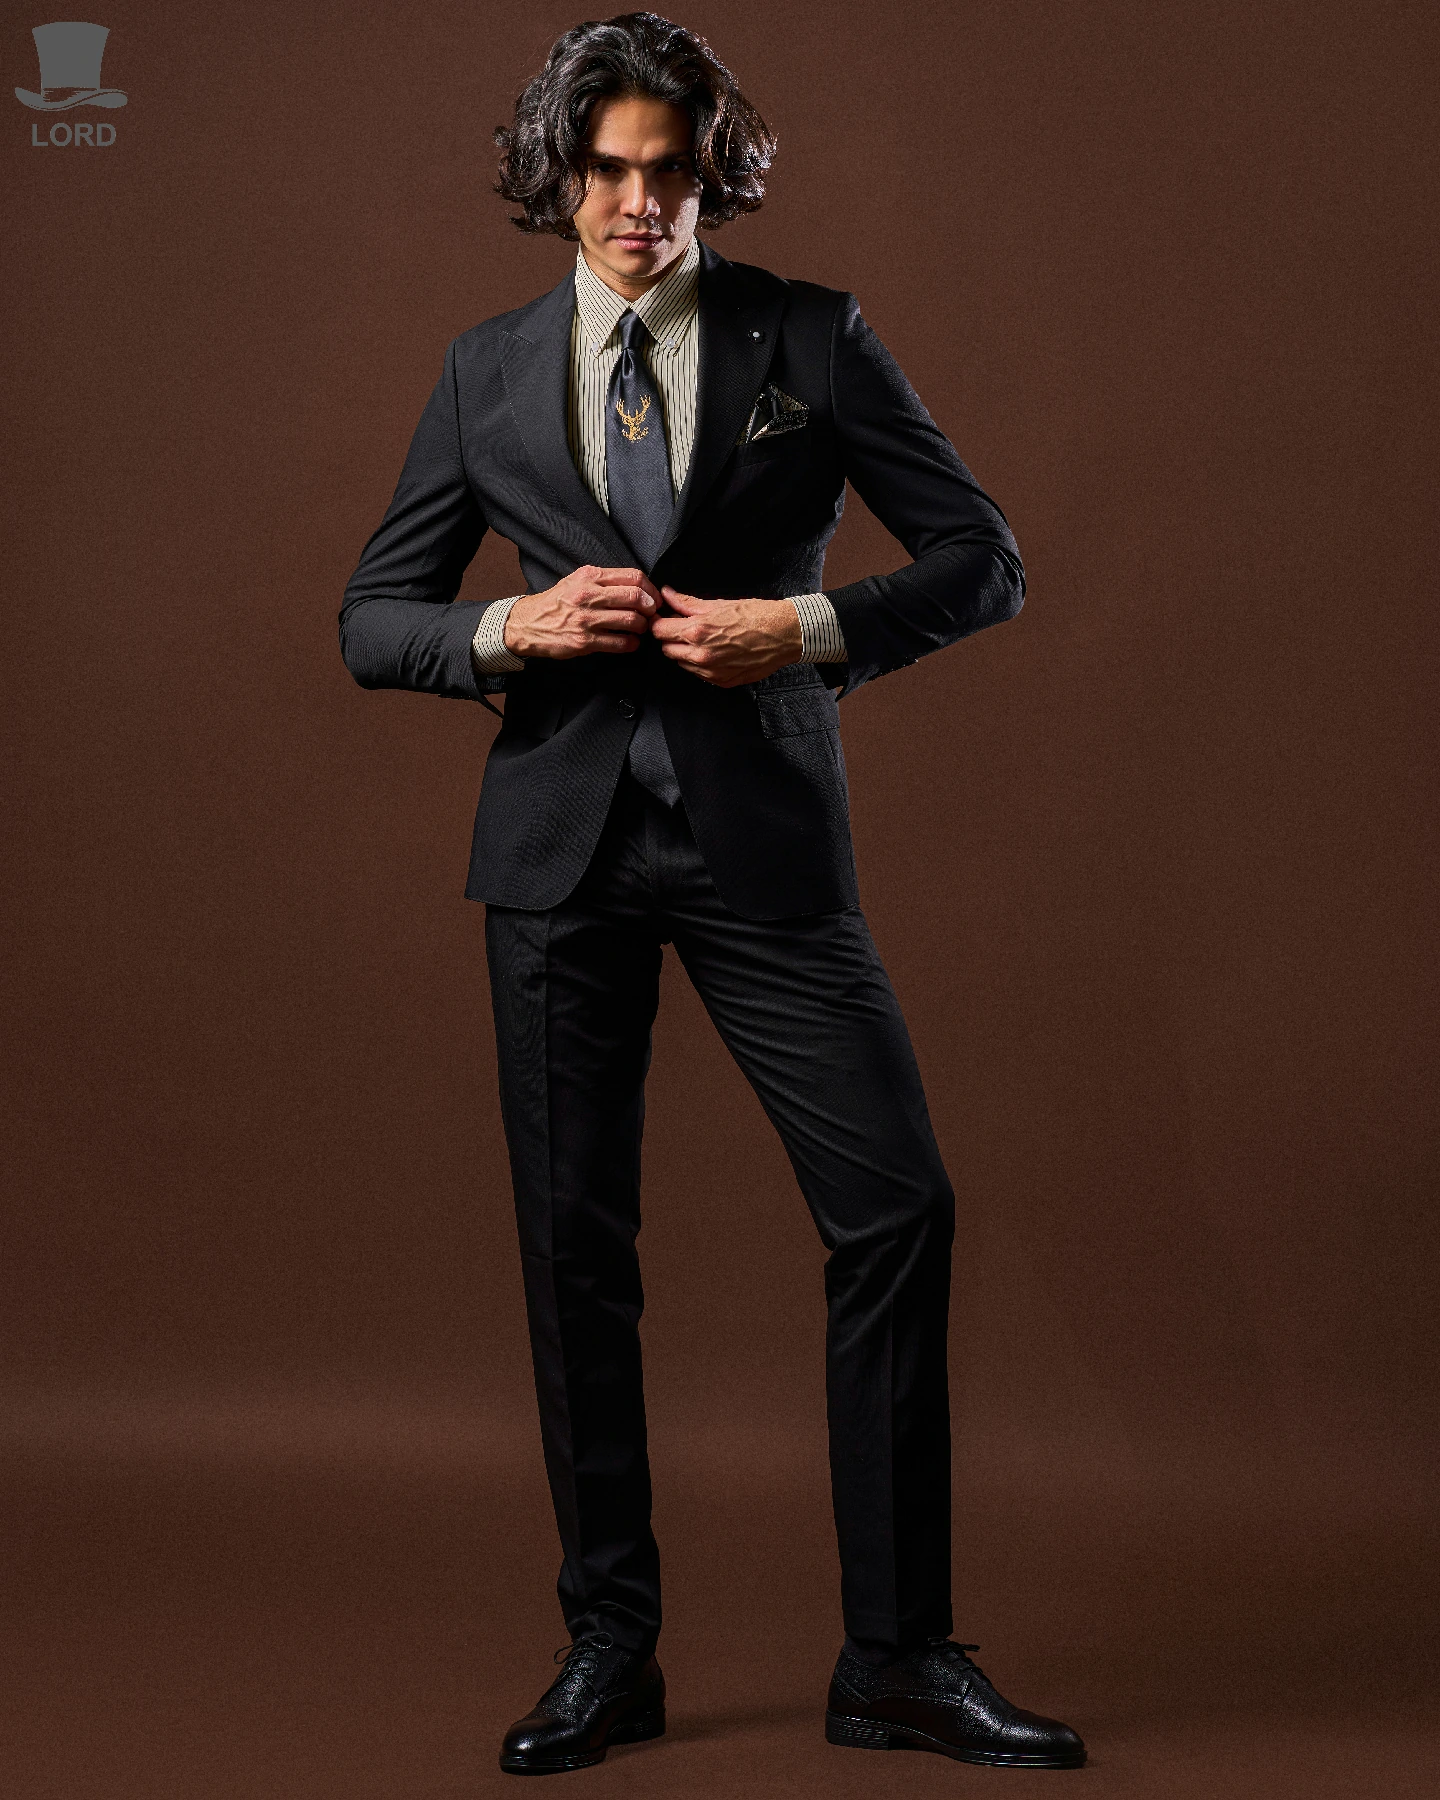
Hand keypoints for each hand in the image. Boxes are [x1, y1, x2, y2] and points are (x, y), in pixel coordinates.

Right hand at [503, 565, 659, 658]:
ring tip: (640, 629)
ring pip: (631, 620)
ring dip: (642, 627)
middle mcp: (588, 595)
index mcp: (589, 576)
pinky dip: (631, 644)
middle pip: (635, 597)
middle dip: (650, 608)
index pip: (633, 577)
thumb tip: (636, 586)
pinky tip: (630, 642)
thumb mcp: (576, 580)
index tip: (654, 598)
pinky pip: (619, 643)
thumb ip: (603, 580)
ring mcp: (586, 619)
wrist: (528, 624)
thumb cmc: (555, 602)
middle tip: (651, 615)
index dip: (650, 589)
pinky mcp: (584, 641)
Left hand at [650, 588, 802, 687]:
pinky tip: (715, 650)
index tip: (663, 618)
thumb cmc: (756, 616)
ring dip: (685, 652)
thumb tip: (667, 594)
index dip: (659, 622)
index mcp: (697, 632)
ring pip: (681, 664)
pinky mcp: (721, 682)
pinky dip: (700, 664)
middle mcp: (700, 656)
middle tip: (684, 626)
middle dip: (671, 637)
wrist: (784, 634)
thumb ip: (686, 602)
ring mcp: (711, 672)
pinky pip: (699, 674)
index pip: (659, 631)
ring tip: (705, 638)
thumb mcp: (717, 604)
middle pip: (666, 649)